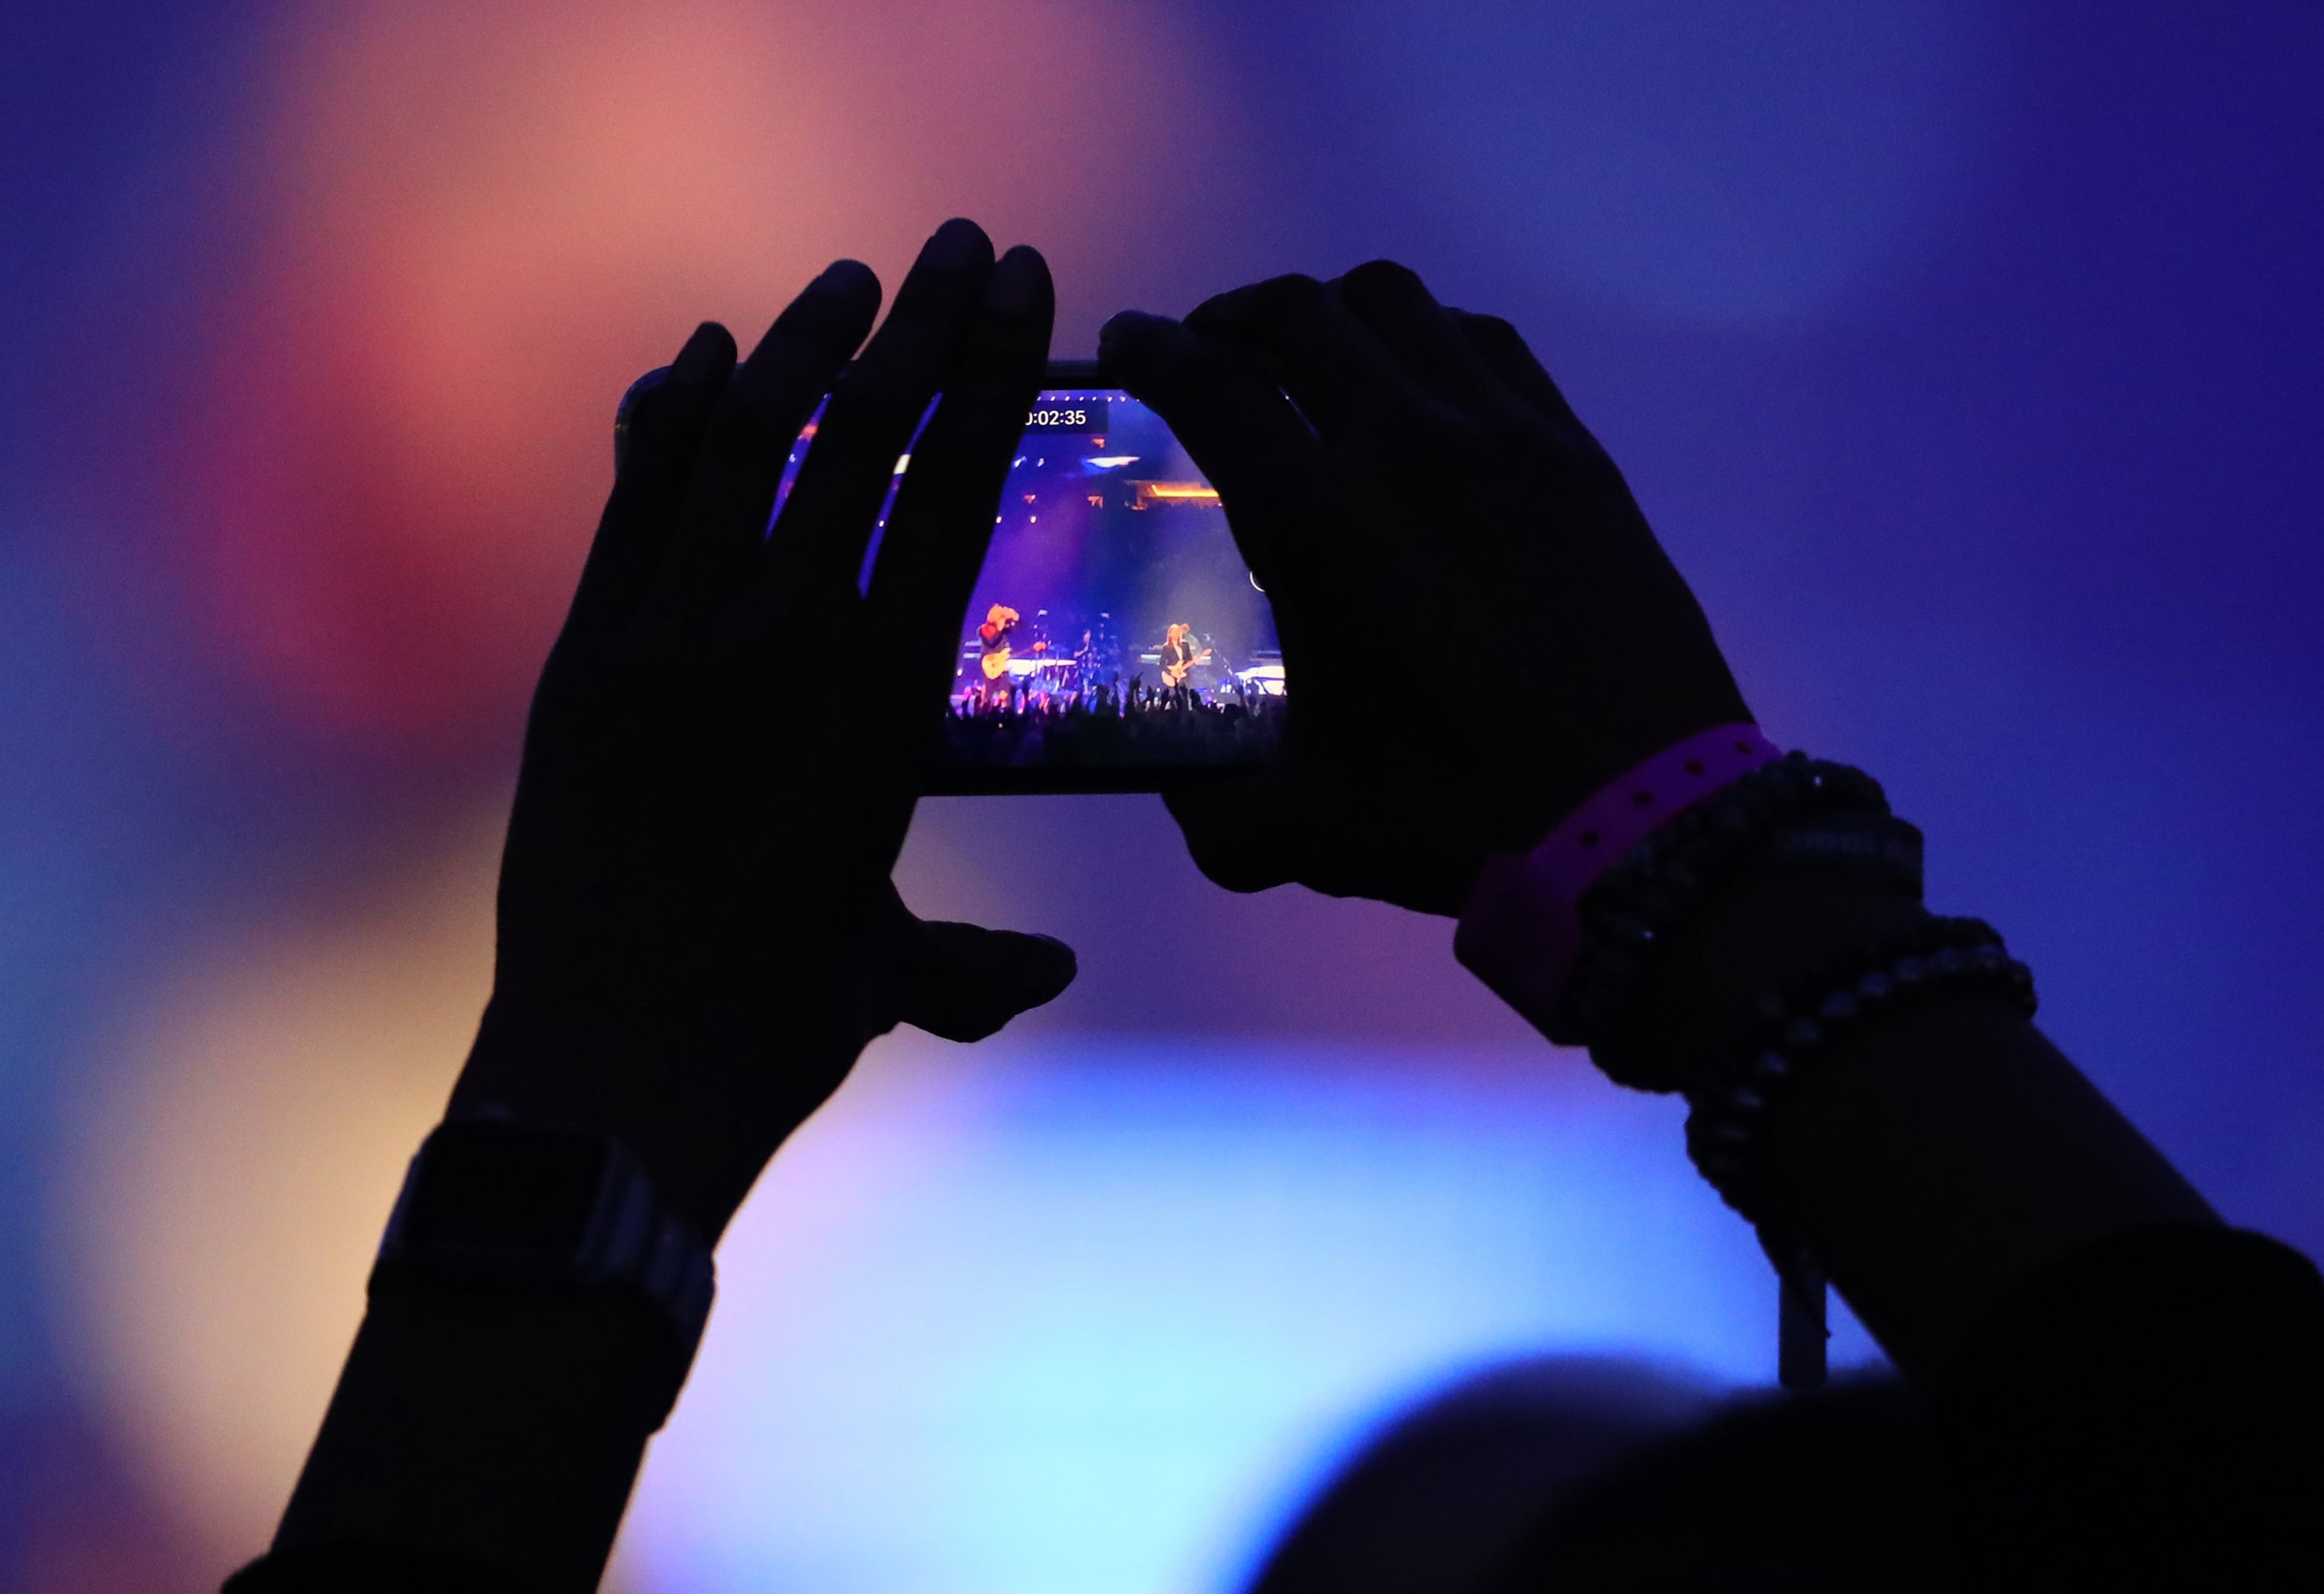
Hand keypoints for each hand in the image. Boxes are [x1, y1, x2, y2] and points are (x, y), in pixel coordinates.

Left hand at [449, 220, 1074, 1239]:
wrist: (609, 1082)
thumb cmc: (776, 1033)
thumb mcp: (890, 977)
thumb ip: (975, 964)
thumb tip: (1047, 970)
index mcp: (887, 708)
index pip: (951, 497)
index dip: (986, 376)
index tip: (1014, 287)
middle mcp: (784, 651)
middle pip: (856, 443)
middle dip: (914, 326)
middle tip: (949, 247)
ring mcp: (670, 646)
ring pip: (741, 453)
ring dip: (794, 351)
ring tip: (841, 282)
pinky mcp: (581, 664)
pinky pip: (631, 510)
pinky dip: (665, 425)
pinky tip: (692, 360)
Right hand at [1099, 263, 1749, 915]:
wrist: (1642, 816)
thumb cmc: (1462, 814)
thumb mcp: (1310, 828)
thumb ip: (1220, 812)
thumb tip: (1184, 795)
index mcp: (1321, 521)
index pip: (1214, 389)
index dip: (1155, 351)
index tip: (1131, 343)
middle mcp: (1406, 443)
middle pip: (1300, 314)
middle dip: (1235, 316)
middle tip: (1211, 348)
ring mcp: (1502, 434)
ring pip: (1399, 303)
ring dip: (1334, 311)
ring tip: (1314, 353)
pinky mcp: (1574, 450)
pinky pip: (1487, 342)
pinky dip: (1431, 335)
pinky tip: (1422, 381)